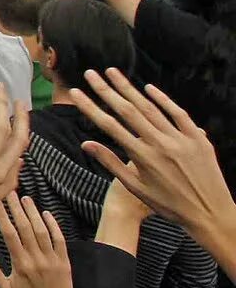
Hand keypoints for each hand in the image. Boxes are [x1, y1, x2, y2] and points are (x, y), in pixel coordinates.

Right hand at [0, 194, 74, 287]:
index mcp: (20, 264)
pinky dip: (53, 225)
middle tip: (10, 191)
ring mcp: (52, 260)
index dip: (2, 216)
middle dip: (16, 208)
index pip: (9, 234)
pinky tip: (46, 213)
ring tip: (25, 198)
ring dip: (33, 212)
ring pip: (42, 231)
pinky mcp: (64, 262)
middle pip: (25, 228)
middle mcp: (36, 259)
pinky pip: (59, 239)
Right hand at [71, 67, 235, 237]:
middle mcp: (160, 145)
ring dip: (129, 88)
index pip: (109, 126)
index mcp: (142, 157)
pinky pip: (178, 114)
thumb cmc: (170, 205)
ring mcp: (180, 140)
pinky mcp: (198, 139)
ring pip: (150, 107)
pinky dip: (163, 99)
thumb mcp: (136, 188)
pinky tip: (148, 88)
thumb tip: (86, 144)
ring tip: (113, 72)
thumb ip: (111, 163)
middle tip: (90, 73)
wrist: (211, 214)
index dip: (90, 107)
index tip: (75, 93)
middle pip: (127, 110)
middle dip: (106, 90)